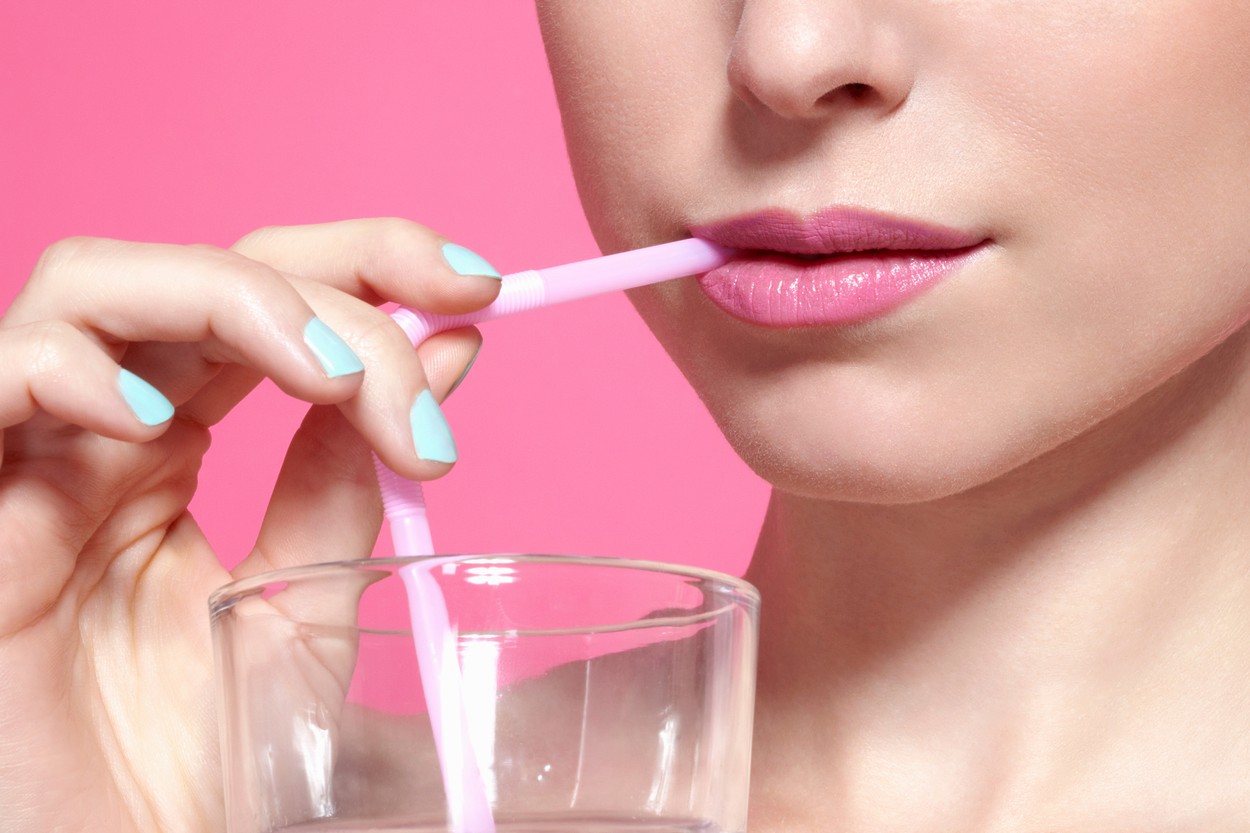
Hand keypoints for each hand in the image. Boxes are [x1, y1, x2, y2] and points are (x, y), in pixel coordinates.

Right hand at [0, 219, 499, 831]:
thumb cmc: (195, 750)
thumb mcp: (300, 597)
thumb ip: (349, 475)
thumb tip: (445, 351)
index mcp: (179, 433)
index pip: (269, 294)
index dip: (370, 263)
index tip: (480, 289)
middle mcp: (107, 424)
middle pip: (210, 268)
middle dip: (343, 279)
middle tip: (447, 324)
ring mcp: (33, 453)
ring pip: (98, 283)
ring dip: (241, 302)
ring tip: (336, 381)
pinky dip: (78, 369)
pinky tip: (165, 424)